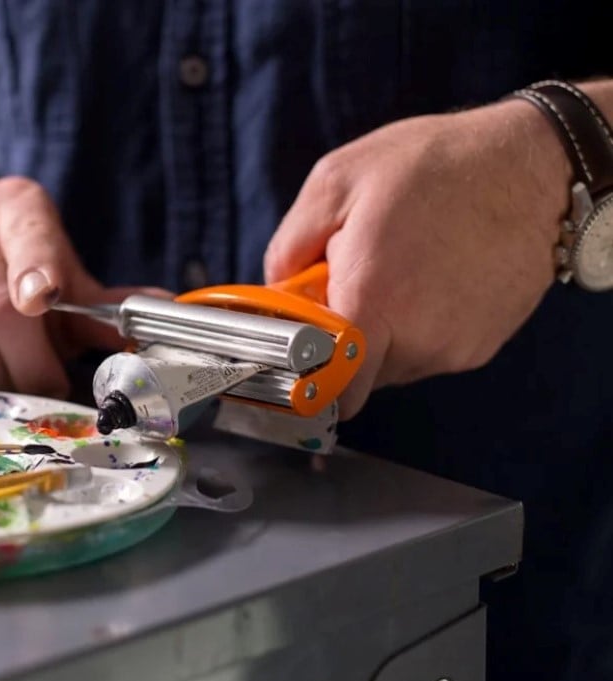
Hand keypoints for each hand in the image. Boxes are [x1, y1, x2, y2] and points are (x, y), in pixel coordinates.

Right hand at [0, 176, 165, 396]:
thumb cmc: (16, 273)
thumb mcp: (63, 278)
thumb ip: (102, 304)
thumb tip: (161, 316)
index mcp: (16, 206)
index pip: (30, 238)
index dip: (38, 271)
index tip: (44, 301)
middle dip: (30, 363)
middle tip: (48, 388)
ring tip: (13, 389)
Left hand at [264, 99, 571, 417]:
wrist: (534, 164)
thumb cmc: (434, 165)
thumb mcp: (336, 182)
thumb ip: (289, 246)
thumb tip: (275, 291)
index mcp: (371, 301)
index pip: (326, 385)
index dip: (305, 369)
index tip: (299, 343)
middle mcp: (416, 338)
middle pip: (354, 376)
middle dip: (339, 344)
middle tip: (346, 289)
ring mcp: (453, 348)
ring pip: (391, 367)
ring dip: (379, 335)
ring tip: (395, 274)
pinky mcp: (481, 347)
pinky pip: (428, 354)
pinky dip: (417, 329)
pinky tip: (428, 281)